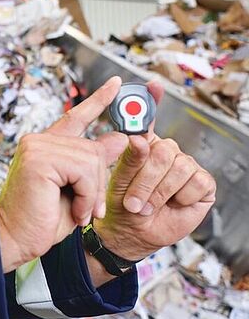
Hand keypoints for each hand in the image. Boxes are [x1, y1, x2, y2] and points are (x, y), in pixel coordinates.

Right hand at [0, 76, 128, 271]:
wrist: (16, 240)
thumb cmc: (43, 219)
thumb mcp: (78, 189)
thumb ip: (94, 163)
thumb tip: (120, 138)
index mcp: (45, 146)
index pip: (76, 117)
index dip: (99, 100)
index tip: (117, 84)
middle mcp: (38, 141)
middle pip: (92, 149)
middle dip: (99, 182)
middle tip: (92, 209)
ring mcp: (36, 147)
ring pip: (91, 160)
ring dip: (93, 192)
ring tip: (81, 212)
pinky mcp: (38, 159)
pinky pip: (83, 171)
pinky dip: (87, 195)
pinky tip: (76, 210)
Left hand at [94, 80, 216, 261]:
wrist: (130, 234)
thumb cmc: (120, 206)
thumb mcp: (117, 181)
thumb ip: (128, 158)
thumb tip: (138, 138)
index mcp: (144, 145)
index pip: (149, 117)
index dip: (152, 100)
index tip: (152, 85)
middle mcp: (166, 152)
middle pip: (163, 150)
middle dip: (145, 179)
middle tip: (132, 201)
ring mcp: (186, 166)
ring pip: (178, 167)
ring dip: (158, 192)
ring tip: (145, 207)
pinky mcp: (202, 185)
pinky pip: (195, 182)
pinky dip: (179, 198)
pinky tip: (171, 205)